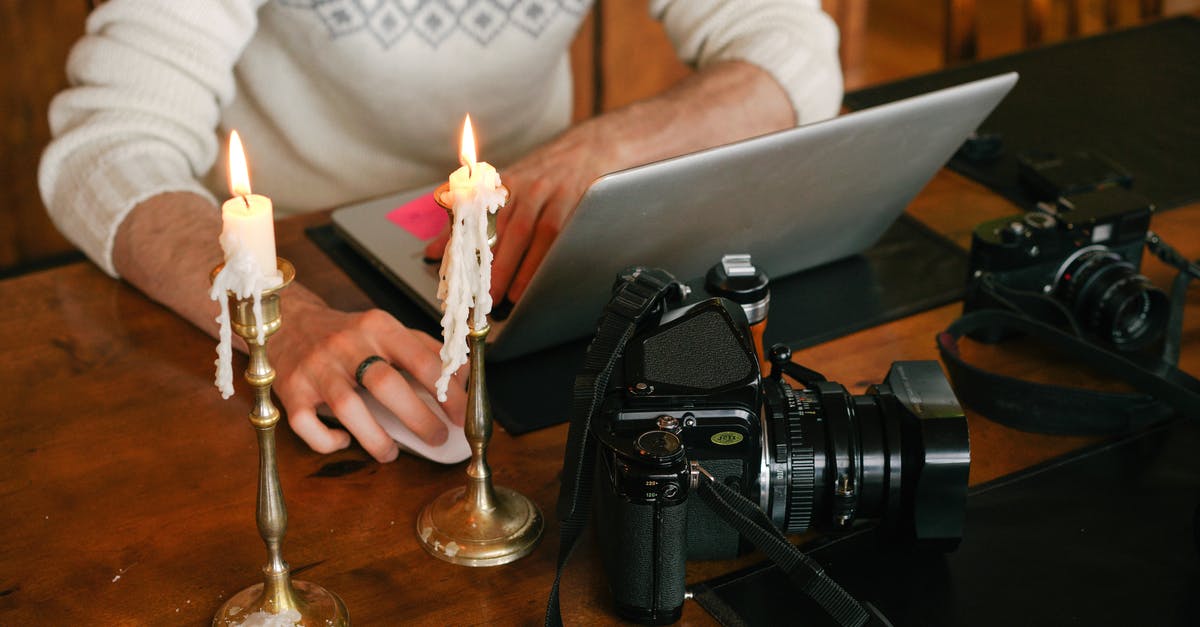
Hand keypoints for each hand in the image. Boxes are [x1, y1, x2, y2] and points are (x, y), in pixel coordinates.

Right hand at [268, 299, 466, 461]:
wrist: (288, 321)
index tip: (460, 416)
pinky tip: (344, 441)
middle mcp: (346, 345)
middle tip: (436, 438)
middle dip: (418, 418)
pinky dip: (327, 440)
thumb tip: (461, 376)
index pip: (421, 360)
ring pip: (347, 407)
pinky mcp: (291, 390)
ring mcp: (316, 368)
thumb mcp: (387, 330)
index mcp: (378, 327)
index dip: (447, 392)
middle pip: (386, 384)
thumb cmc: (348, 334)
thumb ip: (424, 350)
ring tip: (391, 453)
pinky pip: (306, 424)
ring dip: (375, 437)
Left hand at [424, 119, 619, 302]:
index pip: (477, 216)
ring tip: (513, 295)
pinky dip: (551, 259)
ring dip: (524, 267)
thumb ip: (467, 217)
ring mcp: (553, 194)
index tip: (457, 273)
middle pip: (508, 228)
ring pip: (535, 233)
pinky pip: (562, 235)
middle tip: (486, 295)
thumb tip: (434, 251)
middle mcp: (527, 187)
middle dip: (496, 265)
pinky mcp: (577, 202)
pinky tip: (544, 278)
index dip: (466, 245)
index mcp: (501, 184)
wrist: (589, 147)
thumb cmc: (542, 174)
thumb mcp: (502, 188)